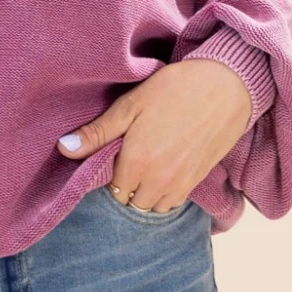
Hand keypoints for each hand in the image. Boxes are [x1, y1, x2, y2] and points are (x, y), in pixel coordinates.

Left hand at [56, 60, 254, 210]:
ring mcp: (181, 183)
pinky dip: (165, 194)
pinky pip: (174, 202)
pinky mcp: (199, 180)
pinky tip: (166, 170)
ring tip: (147, 165)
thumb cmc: (175, 89)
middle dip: (126, 186)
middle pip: (131, 202)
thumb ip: (97, 133)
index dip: (110, 172)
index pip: (112, 188)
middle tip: (130, 158)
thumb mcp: (131, 105)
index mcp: (137, 162)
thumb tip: (64, 148)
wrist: (227, 85)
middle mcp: (158, 181)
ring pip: (153, 206)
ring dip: (145, 193)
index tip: (115, 154)